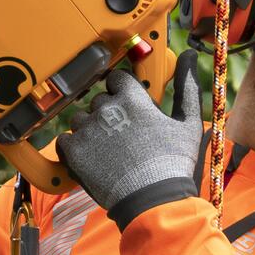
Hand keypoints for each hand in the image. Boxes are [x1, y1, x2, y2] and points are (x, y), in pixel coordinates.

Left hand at [58, 65, 205, 225]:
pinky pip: (64, 140)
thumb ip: (187, 86)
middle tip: (121, 136)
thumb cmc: (173, 164)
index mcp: (132, 98)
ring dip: (90, 130)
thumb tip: (190, 54)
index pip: (116, 78)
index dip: (121, 92)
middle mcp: (107, 109)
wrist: (152, 200)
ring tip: (107, 151)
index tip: (127, 106)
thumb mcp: (188, 123)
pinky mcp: (73, 152)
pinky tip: (91, 159)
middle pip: (98, 100)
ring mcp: (88, 130)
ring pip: (80, 119)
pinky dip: (74, 148)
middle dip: (108, 113)